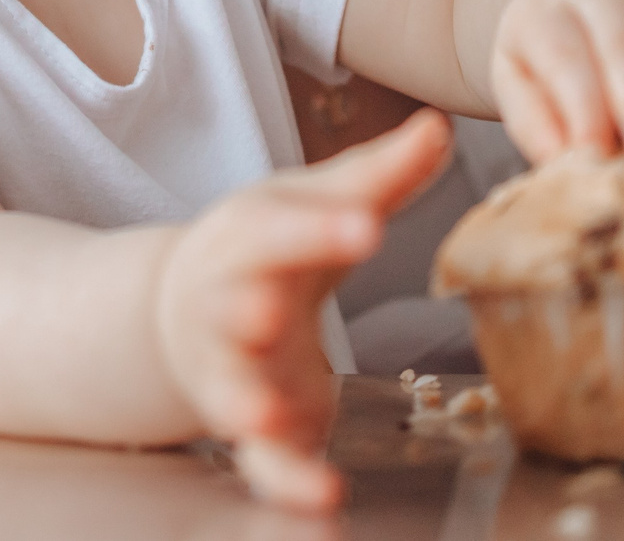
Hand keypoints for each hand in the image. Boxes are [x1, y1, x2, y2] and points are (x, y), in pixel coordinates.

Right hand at [155, 112, 452, 512]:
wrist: (185, 307)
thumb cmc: (265, 245)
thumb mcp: (311, 202)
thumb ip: (376, 177)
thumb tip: (439, 127)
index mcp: (248, 238)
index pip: (279, 228)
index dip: (319, 228)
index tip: (366, 224)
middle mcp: (227, 305)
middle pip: (229, 307)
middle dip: (244, 311)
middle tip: (266, 313)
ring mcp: (231, 371)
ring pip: (231, 391)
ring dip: (246, 405)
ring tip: (267, 417)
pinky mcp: (252, 431)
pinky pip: (264, 464)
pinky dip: (289, 482)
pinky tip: (326, 497)